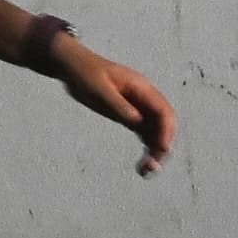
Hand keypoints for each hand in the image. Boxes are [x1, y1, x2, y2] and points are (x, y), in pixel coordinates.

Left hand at [58, 41, 176, 174]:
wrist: (71, 66)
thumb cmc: (85, 73)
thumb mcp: (99, 89)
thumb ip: (118, 105)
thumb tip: (138, 121)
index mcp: (141, 88)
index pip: (163, 111)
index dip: (166, 130)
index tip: (162, 148)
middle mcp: (144, 98)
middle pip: (163, 124)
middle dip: (163, 145)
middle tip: (153, 166)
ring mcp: (138, 107)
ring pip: (155, 132)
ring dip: (155, 151)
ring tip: (146, 170)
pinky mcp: (129, 115)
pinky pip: (144, 133)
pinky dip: (146, 148)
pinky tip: (142, 164)